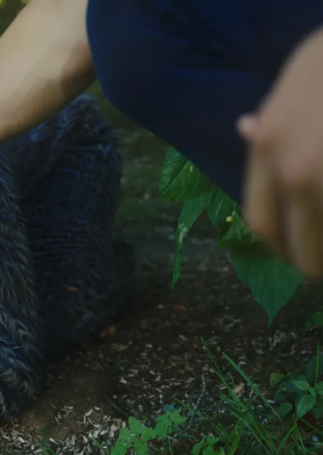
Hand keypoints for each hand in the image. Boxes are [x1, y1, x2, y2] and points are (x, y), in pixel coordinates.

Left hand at [240, 27, 322, 277]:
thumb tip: (246, 129)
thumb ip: (270, 123)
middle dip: (313, 264)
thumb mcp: (291, 83)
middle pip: (296, 246)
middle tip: (322, 267)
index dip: (281, 248)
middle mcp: (297, 169)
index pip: (261, 223)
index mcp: (269, 150)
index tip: (298, 257)